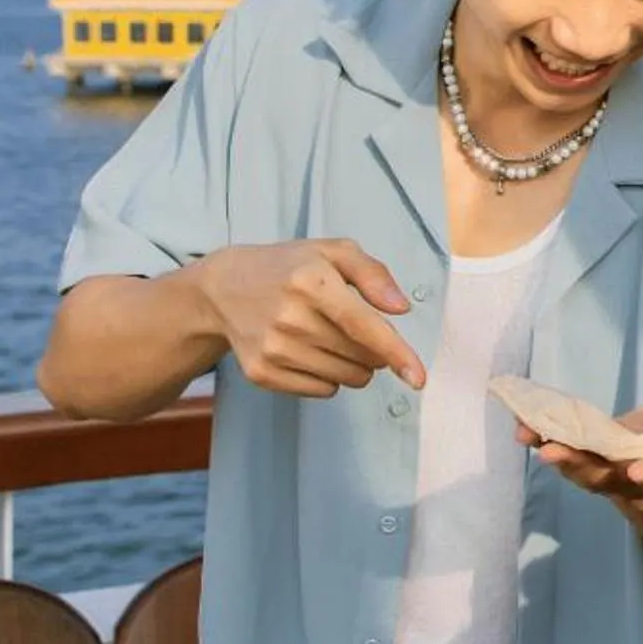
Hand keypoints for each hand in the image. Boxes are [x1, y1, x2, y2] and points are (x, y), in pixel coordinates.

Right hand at [190, 239, 425, 396]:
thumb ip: (374, 274)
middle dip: (373, 351)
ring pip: (346, 378)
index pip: (363, 326)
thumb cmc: (291, 267)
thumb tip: (401, 308)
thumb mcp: (334, 252)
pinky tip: (308, 351)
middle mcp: (290, 318)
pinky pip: (322, 390)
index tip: (418, 378)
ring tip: (329, 337)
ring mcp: (272, 349)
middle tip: (354, 328)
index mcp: (311, 282)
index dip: (396, 353)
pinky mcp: (261, 373)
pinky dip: (328, 377)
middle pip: (362, 357)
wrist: (225, 287)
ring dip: (354, 365)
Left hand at [523, 389, 642, 544]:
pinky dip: (546, 443)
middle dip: (580, 466)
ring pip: (584, 475)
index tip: (640, 468)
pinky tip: (523, 425)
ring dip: (554, 455)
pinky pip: (572, 460)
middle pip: (609, 482)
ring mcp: (612, 483)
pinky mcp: (593, 471)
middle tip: (551, 451)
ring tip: (526, 434)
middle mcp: (638, 488)